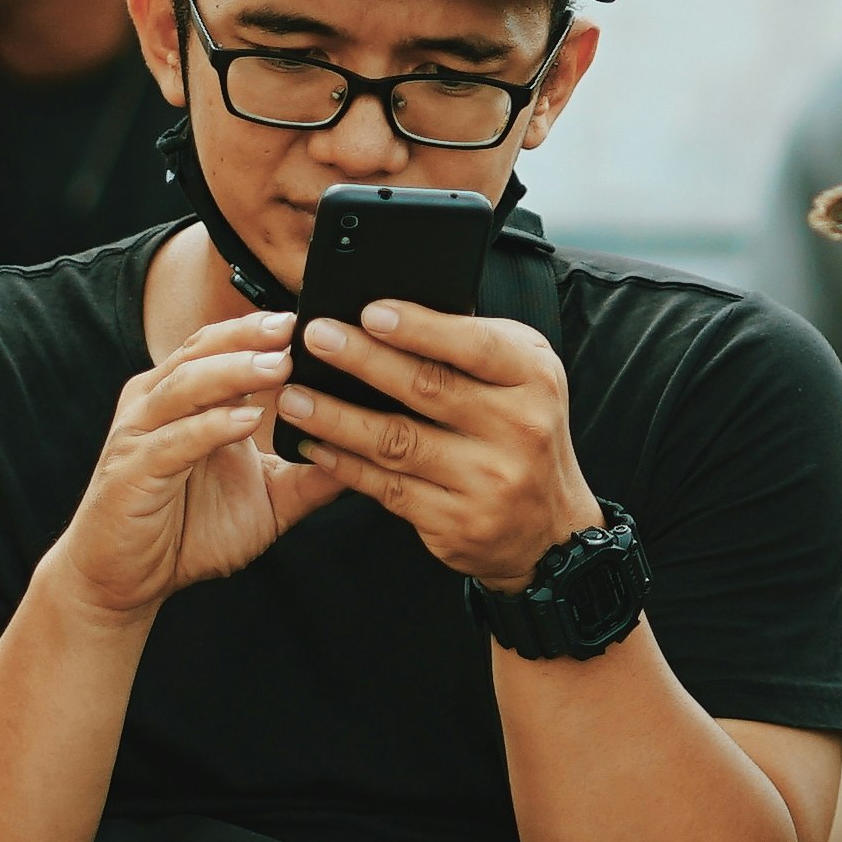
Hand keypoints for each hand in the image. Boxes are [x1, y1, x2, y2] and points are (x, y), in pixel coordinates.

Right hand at [42, 315, 341, 623]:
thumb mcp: (266, 501)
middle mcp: (158, 404)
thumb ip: (310, 476)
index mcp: (187, 398)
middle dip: (250, 334)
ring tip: (279, 363)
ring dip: (233, 371)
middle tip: (298, 326)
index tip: (315, 320)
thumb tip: (368, 454)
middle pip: (203, 350)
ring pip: (186, 385)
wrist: (124, 581)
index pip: (225, 345)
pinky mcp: (131, 472)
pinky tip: (246, 420)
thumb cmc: (188, 532)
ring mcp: (140, 434)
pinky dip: (210, 427)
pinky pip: (173, 441)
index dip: (265, 330)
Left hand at [285, 298, 604, 588]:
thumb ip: (474, 346)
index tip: (370, 312)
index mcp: (534, 380)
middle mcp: (517, 430)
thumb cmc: (524, 433)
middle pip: (427, 389)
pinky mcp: (456, 523)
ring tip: (292, 396)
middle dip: (363, 360)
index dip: (420, 328)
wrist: (549, 529)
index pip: (475, 347)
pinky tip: (314, 445)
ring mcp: (487, 481)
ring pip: (396, 442)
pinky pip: (387, 488)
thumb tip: (395, 315)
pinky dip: (344, 464)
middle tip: (315, 338)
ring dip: (336, 417)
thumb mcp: (524, 378)